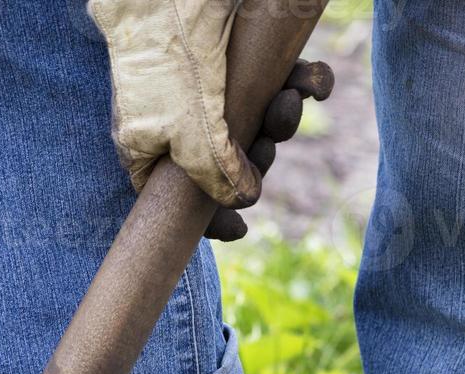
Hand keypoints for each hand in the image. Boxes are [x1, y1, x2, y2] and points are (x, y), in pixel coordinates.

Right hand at [89, 0, 332, 236]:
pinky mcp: (243, 55)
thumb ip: (213, 176)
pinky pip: (279, 79)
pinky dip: (304, 83)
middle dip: (258, 156)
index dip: (209, 215)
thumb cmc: (168, 59)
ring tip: (292, 96)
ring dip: (285, 117)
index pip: (176, 198)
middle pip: (226, 160)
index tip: (239, 228)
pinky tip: (314, 83)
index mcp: (150, 145)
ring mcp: (211, 87)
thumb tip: (245, 200)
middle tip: (267, 146)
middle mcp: (179, 120)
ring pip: (256, 119)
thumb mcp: (188, 133)